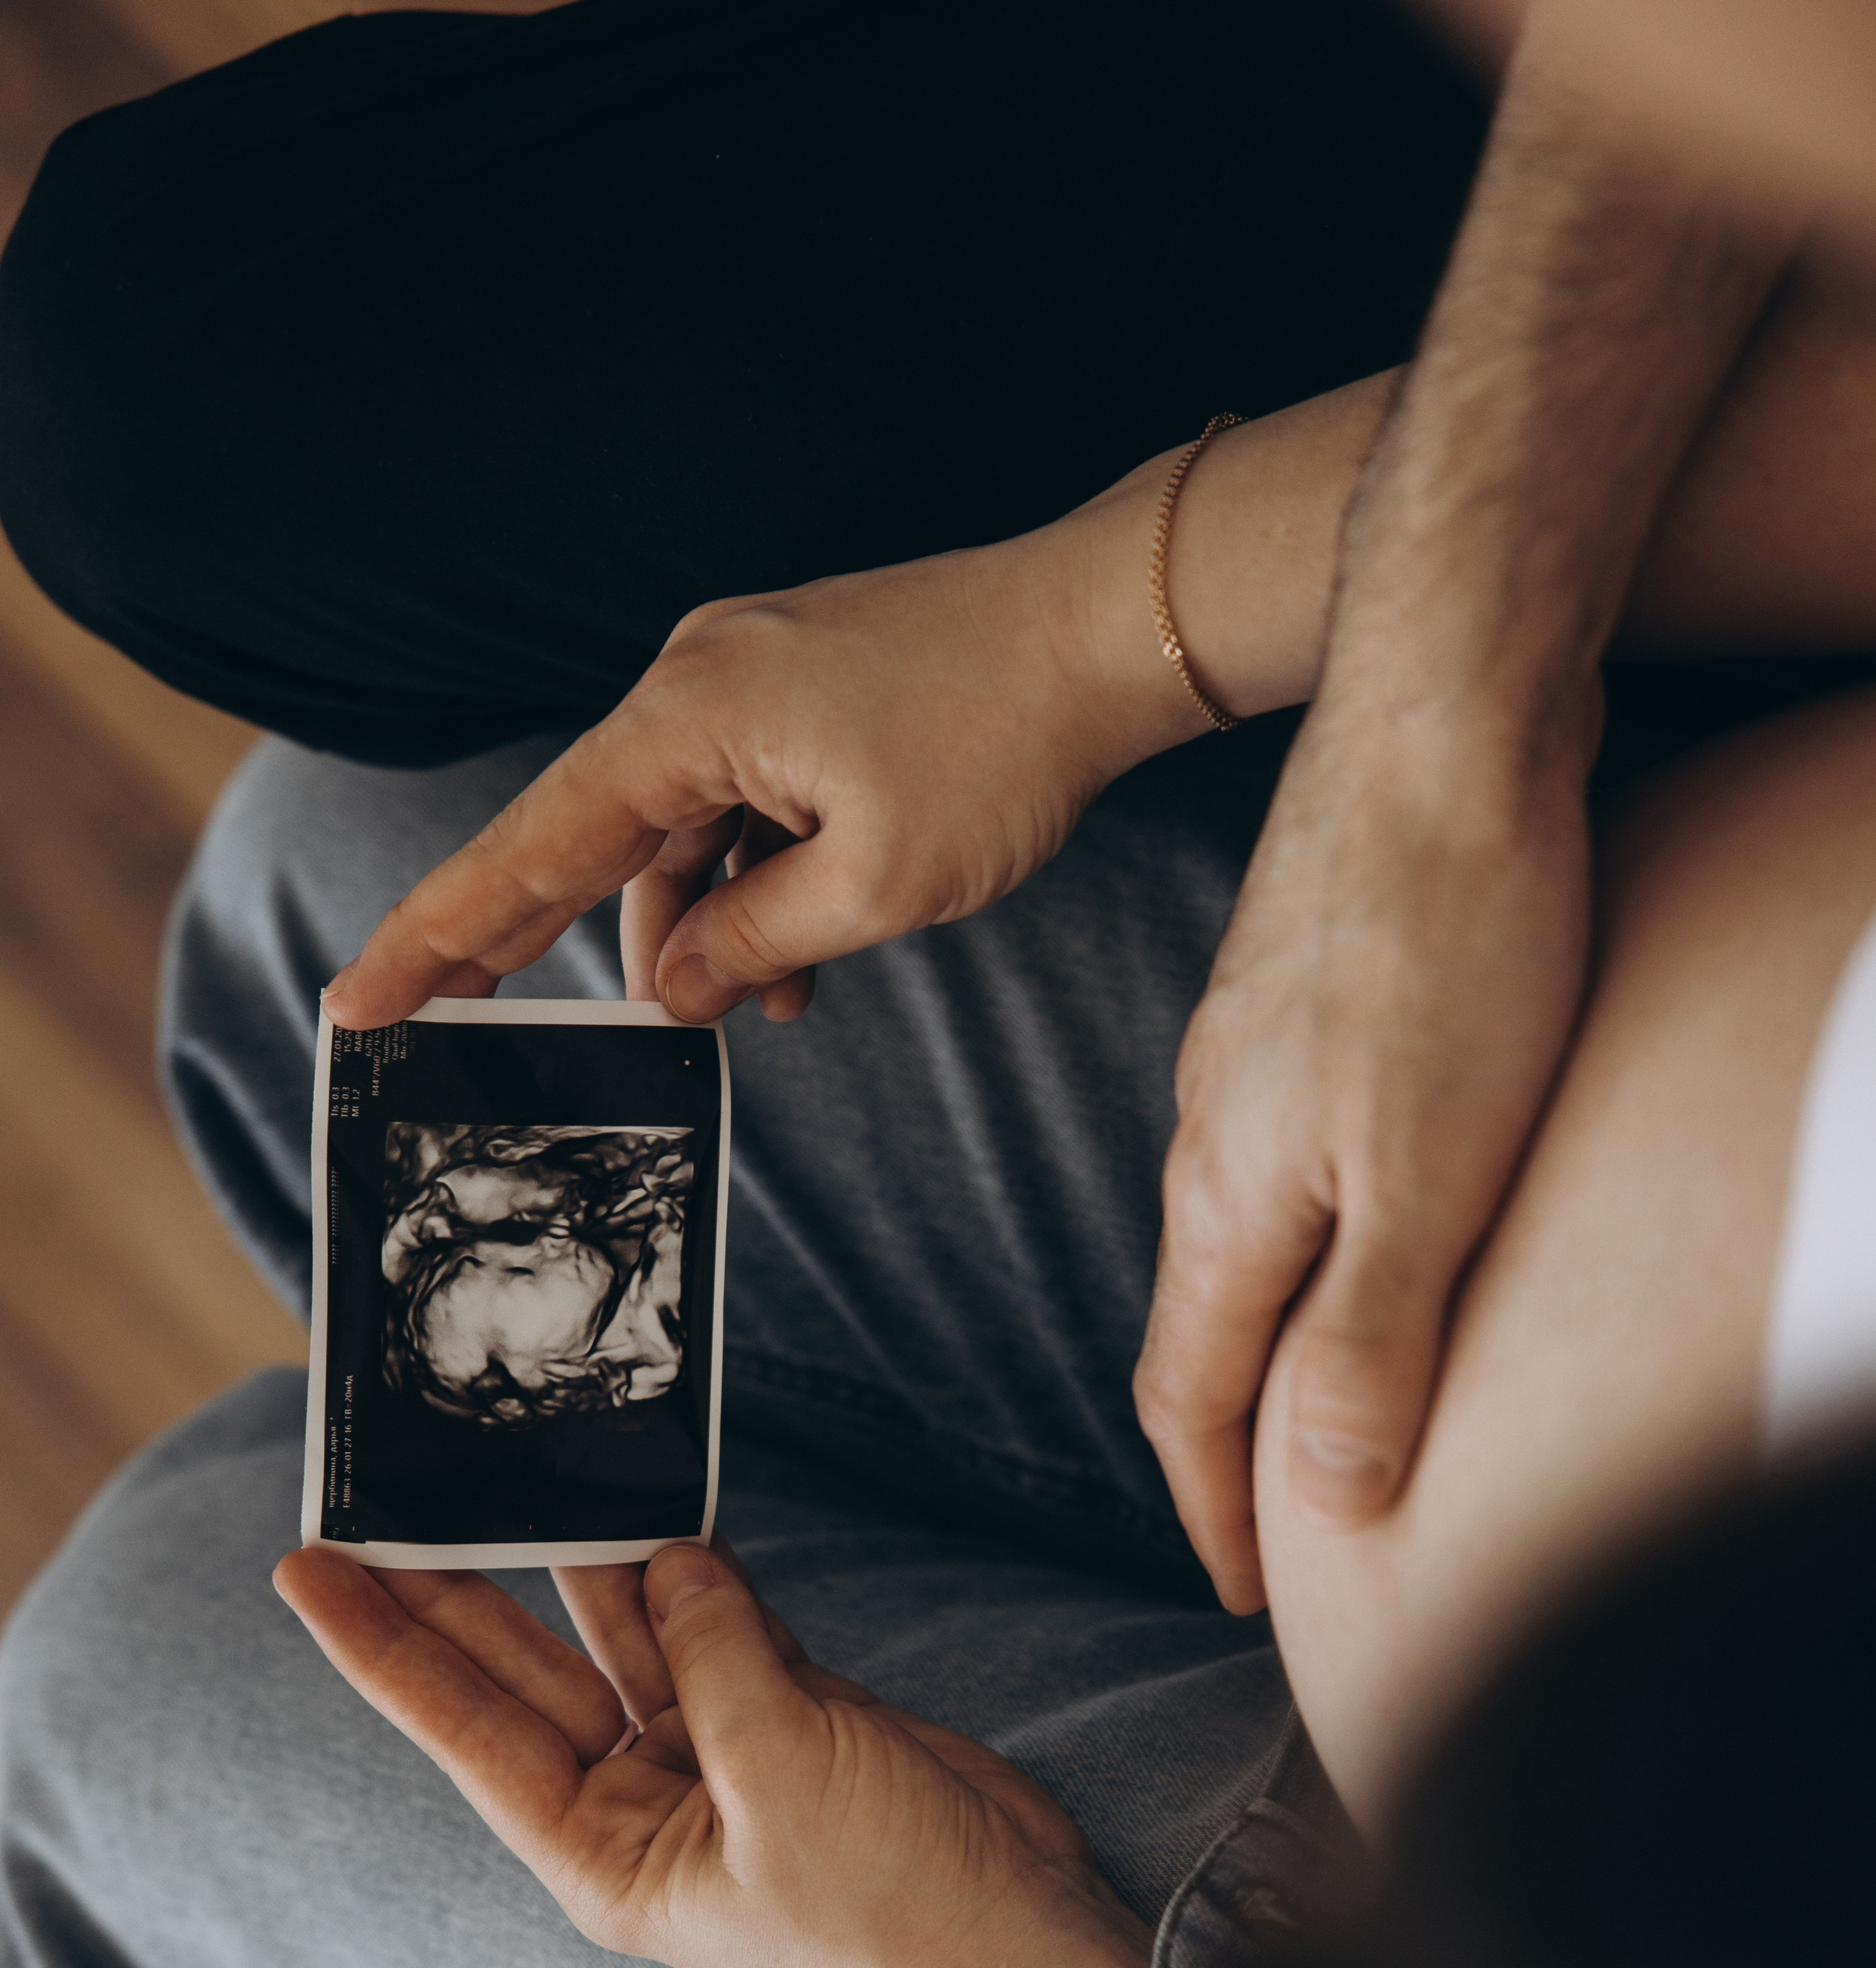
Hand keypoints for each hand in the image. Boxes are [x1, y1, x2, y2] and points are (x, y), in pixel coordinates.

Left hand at [272, 1540, 1128, 1967]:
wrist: (1022, 1943)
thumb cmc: (890, 1907)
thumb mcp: (780, 1769)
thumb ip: (713, 1652)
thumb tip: (668, 1556)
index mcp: (605, 1856)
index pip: (466, 1731)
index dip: (385, 1646)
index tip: (309, 1569)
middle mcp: (643, 1809)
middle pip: (524, 1675)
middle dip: (458, 1588)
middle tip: (387, 1494)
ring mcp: (719, 1761)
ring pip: (627, 1638)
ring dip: (587, 1559)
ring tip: (517, 1463)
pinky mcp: (792, 1724)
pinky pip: (720, 1629)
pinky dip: (697, 1572)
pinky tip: (653, 1504)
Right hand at [320, 510, 1197, 1034]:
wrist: (1107, 629)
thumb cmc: (1002, 740)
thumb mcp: (874, 884)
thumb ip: (754, 942)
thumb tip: (674, 988)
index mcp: (687, 718)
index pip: (531, 844)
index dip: (440, 932)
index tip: (363, 994)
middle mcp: (695, 682)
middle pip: (587, 837)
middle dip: (547, 941)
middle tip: (462, 1024)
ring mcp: (746, 681)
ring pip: (678, 832)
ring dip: (699, 929)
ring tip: (748, 1013)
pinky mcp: (797, 693)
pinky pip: (738, 805)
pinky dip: (752, 884)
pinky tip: (794, 964)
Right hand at [1135, 678, 1596, 1611]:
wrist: (1443, 717)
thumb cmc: (1447, 941)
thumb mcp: (1427, 1178)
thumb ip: (1369, 1342)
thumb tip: (1322, 1499)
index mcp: (1223, 1196)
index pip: (1188, 1396)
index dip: (1215, 1509)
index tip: (1244, 1592)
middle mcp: (1210, 1135)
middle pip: (1202, 1327)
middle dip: (1229, 1443)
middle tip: (1277, 1527)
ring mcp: (1246, 1061)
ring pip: (1240, 1241)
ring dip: (1269, 1337)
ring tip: (1319, 1400)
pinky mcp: (1296, 1000)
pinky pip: (1281, 1166)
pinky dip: (1307, 1242)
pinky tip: (1358, 1229)